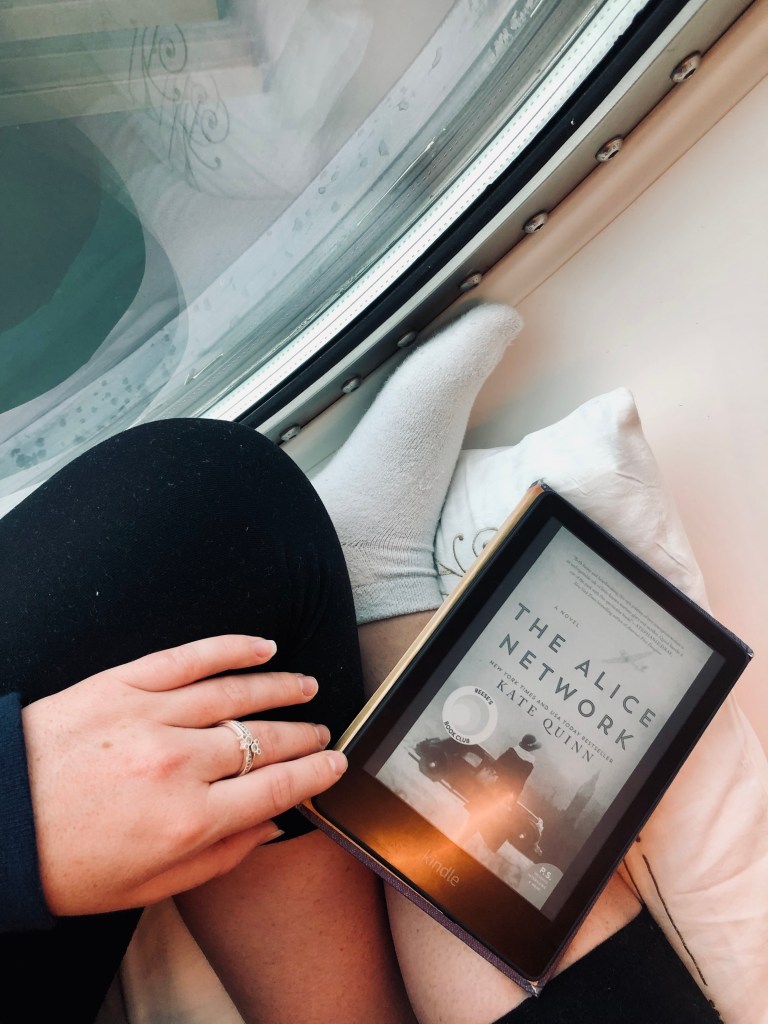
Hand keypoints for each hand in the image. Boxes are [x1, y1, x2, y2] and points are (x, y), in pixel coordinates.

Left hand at [21, 635, 346, 916]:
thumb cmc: (63, 862)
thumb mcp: (148, 886)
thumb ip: (220, 857)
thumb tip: (270, 825)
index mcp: (188, 821)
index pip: (277, 787)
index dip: (315, 773)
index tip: (335, 763)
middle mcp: (179, 764)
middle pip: (265, 741)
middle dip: (303, 736)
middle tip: (321, 731)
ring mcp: (151, 716)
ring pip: (238, 693)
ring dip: (281, 688)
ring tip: (305, 686)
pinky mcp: (123, 683)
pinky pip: (191, 657)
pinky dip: (233, 648)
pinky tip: (263, 647)